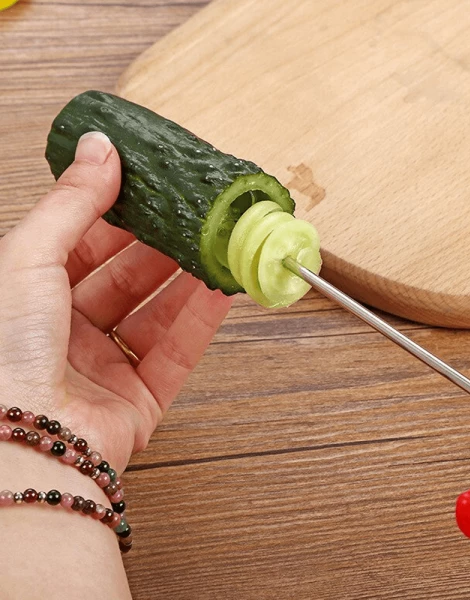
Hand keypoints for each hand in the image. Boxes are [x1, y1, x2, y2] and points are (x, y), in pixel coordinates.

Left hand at [0, 131, 231, 472]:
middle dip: (163, 244)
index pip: (83, 242)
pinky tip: (222, 290)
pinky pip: (176, 352)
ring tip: (219, 245)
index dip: (118, 211)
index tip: (152, 184)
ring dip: (190, 279)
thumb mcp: (28, 260)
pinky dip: (202, 320)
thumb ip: (72, 203)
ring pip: (157, 312)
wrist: (23, 450)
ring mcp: (104, 367)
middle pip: (126, 277)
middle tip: (195, 214)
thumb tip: (99, 147)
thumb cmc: (4, 358)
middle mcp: (66, 332)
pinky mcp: (138, 400)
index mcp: (30, 297)